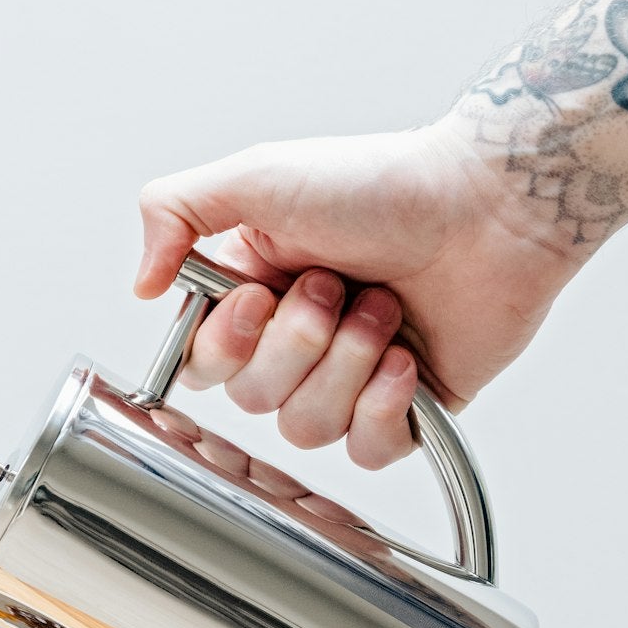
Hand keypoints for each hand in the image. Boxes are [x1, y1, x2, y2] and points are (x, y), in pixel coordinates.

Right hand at [135, 114, 583, 467]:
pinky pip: (367, 454)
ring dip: (346, 365)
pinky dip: (383, 409)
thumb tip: (138, 286)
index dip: (226, 344)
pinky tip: (405, 359)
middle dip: (297, 344)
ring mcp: (354, 378)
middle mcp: (300, 340)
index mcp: (256, 291)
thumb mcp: (258, 174)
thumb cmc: (386, 183)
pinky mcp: (409, 410)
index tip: (259, 294)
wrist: (489, 205)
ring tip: (384, 308)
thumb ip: (173, 212)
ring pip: (306, 430)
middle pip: (251, 401)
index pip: (202, 363)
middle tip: (338, 285)